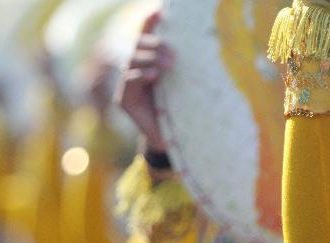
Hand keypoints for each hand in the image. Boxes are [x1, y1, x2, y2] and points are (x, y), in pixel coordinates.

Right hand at [114, 12, 174, 151]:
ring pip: (132, 61)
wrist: (171, 141)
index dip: (150, 23)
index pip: (146, 38)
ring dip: (150, 58)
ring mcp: (127, 86)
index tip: (160, 13)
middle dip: (155, 45)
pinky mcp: (124, 101)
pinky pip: (129, 81)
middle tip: (173, 55)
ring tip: (168, 64)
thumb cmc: (180, 112)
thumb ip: (185, 69)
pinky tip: (153, 75)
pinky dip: (140, 75)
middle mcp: (135, 71)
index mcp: (149, 64)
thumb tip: (206, 46)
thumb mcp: (185, 87)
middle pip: (138, 46)